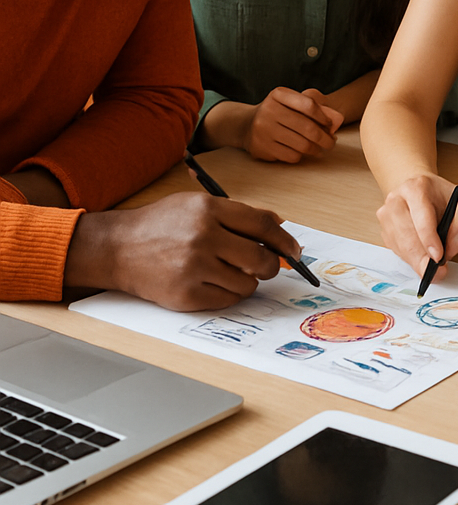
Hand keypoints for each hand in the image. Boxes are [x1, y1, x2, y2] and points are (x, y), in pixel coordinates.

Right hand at [65, 192, 302, 310]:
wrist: (116, 247)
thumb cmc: (161, 224)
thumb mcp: (198, 203)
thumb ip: (239, 213)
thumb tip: (279, 224)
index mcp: (209, 209)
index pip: (263, 226)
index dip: (286, 240)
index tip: (295, 251)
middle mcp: (203, 237)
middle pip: (261, 258)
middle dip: (271, 265)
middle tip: (266, 265)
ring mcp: (193, 268)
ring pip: (247, 283)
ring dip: (247, 280)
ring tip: (229, 271)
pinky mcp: (185, 295)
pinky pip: (228, 300)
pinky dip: (229, 294)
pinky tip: (215, 282)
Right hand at [243, 87, 343, 162]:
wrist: (247, 125)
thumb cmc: (279, 112)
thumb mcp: (292, 101)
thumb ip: (314, 105)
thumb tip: (335, 120)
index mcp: (279, 95)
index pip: (309, 105)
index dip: (324, 117)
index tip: (330, 124)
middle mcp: (269, 110)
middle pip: (308, 128)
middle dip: (325, 138)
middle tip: (331, 142)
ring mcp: (264, 130)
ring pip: (302, 145)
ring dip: (316, 149)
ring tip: (320, 149)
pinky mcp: (262, 147)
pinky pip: (291, 156)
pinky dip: (301, 155)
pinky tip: (303, 152)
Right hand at [376, 174, 457, 280]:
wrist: (421, 190)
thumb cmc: (442, 198)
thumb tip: (451, 247)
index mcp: (416, 188)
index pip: (421, 217)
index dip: (430, 240)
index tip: (439, 257)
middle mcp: (396, 199)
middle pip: (407, 236)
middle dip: (423, 258)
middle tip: (437, 272)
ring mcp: (386, 214)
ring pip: (400, 246)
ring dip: (417, 260)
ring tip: (432, 263)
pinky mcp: (384, 229)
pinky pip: (397, 251)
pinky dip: (411, 258)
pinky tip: (422, 253)